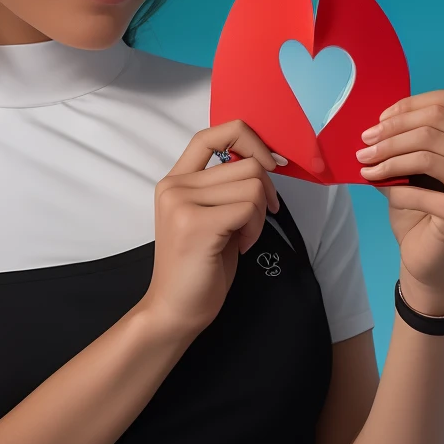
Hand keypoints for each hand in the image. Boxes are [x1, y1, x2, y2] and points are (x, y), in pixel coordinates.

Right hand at [139, 120, 283, 342]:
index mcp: (176, 180)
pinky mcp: (196, 223)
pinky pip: (249, 207)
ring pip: (252, 184)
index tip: (269, 163)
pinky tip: (241, 246)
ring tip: (243, 237)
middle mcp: (174, 185)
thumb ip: (225, 187)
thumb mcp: (212, 216)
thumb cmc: (200, 267)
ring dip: (260, 214)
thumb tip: (263, 162)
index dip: (248, 138)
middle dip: (265, 192)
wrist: (175, 310)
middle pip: (246, 163)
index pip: (212, 133)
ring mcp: (182, 203)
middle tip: (255, 222)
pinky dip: (256, 228)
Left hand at [356, 90, 443, 313]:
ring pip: (425, 151)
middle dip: (391, 132)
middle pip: (433, 124)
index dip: (407, 107)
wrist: (432, 259)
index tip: (378, 122)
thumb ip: (410, 137)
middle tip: (364, 145)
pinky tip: (378, 187)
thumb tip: (379, 120)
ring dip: (388, 157)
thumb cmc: (424, 208)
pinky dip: (393, 187)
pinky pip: (419, 187)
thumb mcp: (418, 164)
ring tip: (365, 165)